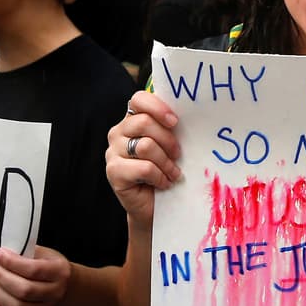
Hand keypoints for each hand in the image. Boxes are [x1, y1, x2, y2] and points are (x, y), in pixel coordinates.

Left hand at [0, 246, 70, 305]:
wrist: (63, 285)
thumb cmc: (49, 266)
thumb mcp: (43, 253)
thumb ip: (24, 252)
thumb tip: (1, 255)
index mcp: (60, 272)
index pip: (33, 270)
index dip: (11, 262)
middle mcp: (55, 293)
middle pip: (24, 290)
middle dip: (1, 277)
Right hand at [106, 90, 181, 231]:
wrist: (155, 206)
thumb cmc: (165, 171)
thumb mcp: (170, 145)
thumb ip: (171, 128)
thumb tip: (192, 113)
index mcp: (132, 120)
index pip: (138, 99)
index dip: (157, 107)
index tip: (175, 122)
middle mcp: (118, 133)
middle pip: (143, 123)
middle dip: (167, 140)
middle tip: (178, 155)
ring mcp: (113, 152)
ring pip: (145, 146)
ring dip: (165, 162)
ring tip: (172, 172)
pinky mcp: (114, 172)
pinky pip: (143, 168)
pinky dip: (159, 176)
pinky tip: (163, 183)